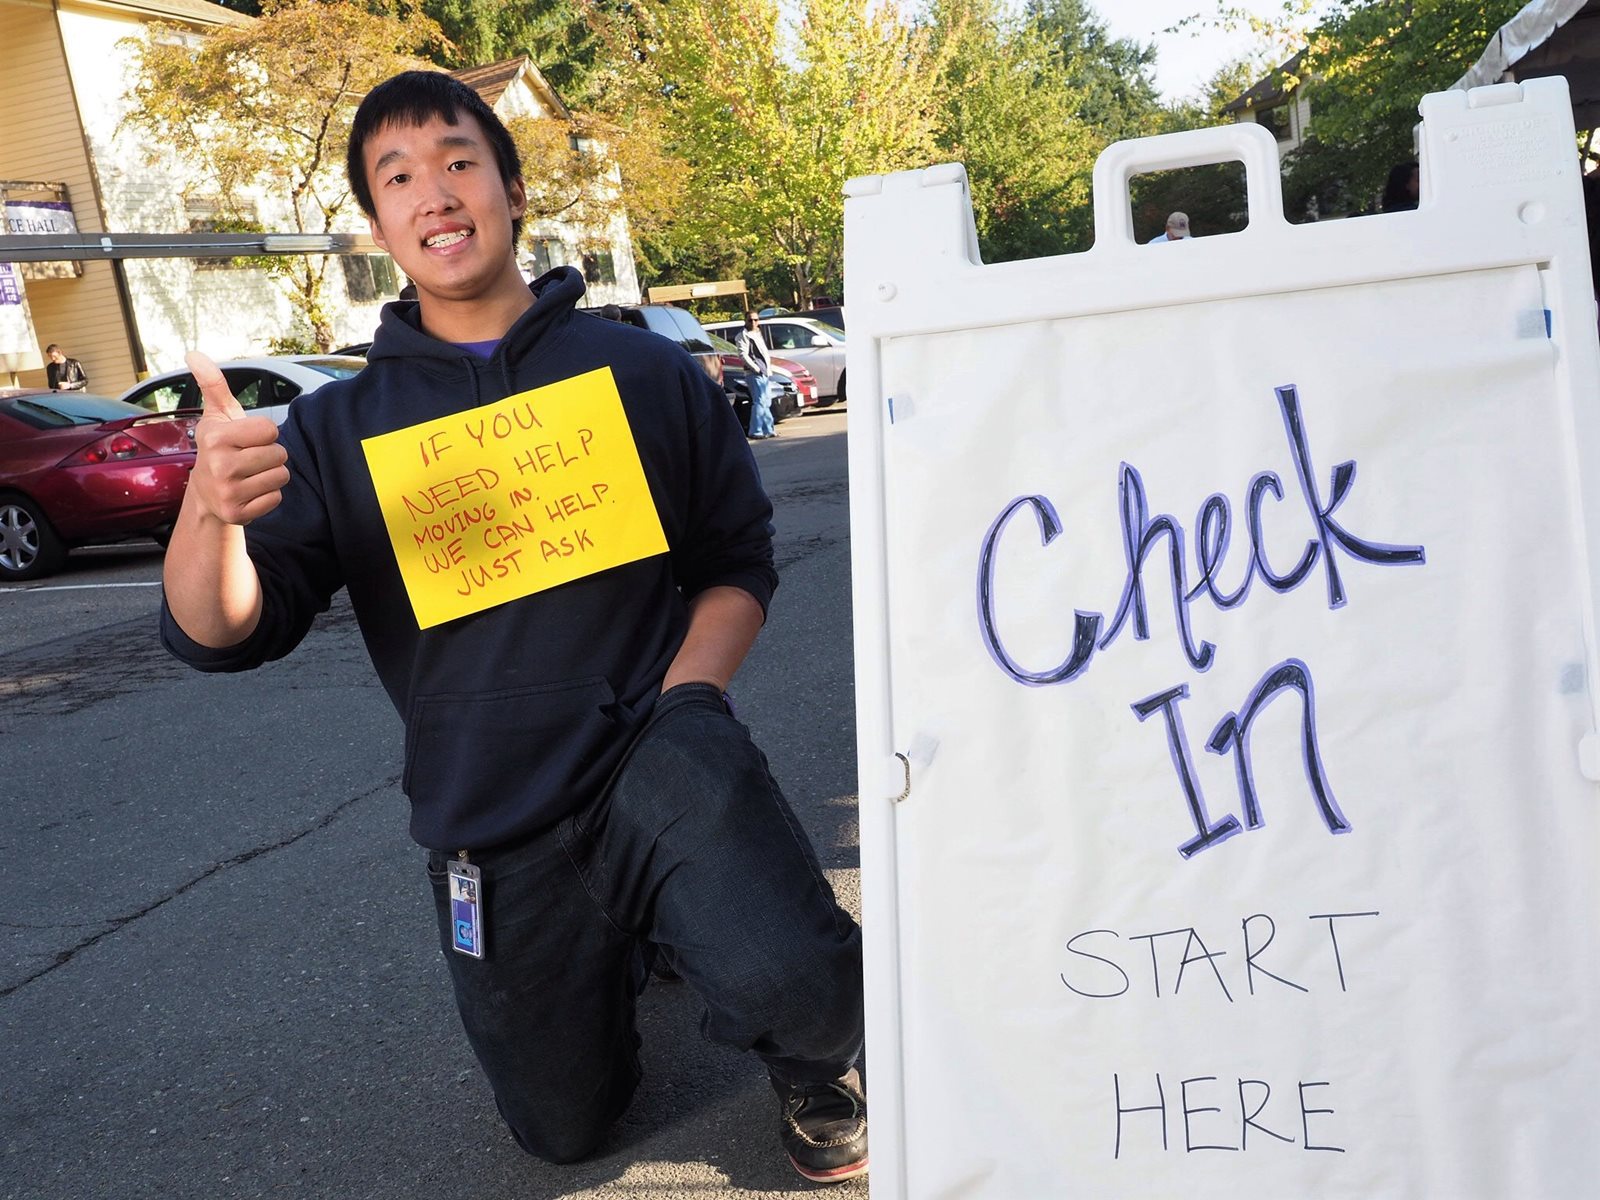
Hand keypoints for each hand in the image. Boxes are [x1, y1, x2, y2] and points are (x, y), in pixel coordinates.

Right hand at [185, 351, 289, 524]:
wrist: (206, 493)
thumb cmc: (220, 447)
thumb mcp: (217, 415)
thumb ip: (213, 384)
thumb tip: (193, 353)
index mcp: (215, 438)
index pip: (270, 429)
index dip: (264, 433)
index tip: (246, 438)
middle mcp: (219, 466)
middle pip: (279, 454)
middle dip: (270, 454)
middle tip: (249, 458)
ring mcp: (228, 493)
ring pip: (281, 476)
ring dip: (271, 474)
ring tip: (251, 474)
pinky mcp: (238, 514)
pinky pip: (277, 498)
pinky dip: (269, 495)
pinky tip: (250, 491)